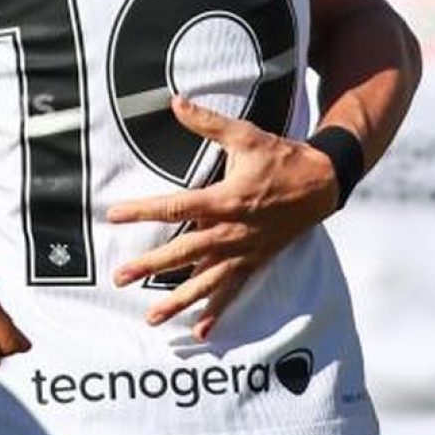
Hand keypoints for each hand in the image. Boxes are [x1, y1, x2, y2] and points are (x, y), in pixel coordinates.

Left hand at [108, 97, 339, 338]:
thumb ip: (208, 122)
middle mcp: (231, 231)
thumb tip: (174, 102)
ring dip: (177, 300)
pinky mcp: (254, 262)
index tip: (113, 215)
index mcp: (225, 199)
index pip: (176, 206)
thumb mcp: (246, 135)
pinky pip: (233, 291)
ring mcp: (243, 251)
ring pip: (206, 281)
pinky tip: (200, 332)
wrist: (321, 183)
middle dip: (150, 265)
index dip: (143, 211)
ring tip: (151, 318)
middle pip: (184, 252)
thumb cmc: (280, 158)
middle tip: (120, 276)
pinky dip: (217, 311)